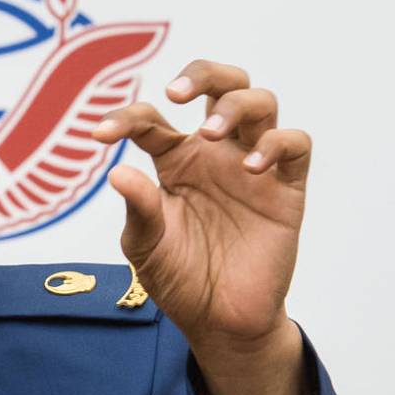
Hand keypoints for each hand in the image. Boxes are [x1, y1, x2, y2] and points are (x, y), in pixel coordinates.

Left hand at [93, 60, 310, 394]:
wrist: (218, 320)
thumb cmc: (177, 277)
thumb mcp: (145, 245)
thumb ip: (137, 208)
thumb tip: (117, 172)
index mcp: (174, 160)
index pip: (151, 120)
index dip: (124, 118)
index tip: (99, 135)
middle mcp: (213, 154)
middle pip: (222, 84)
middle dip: (201, 74)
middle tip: (175, 94)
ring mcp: (251, 167)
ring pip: (261, 103)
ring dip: (236, 105)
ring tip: (208, 133)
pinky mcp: (286, 190)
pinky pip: (295, 145)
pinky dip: (276, 144)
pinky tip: (251, 167)